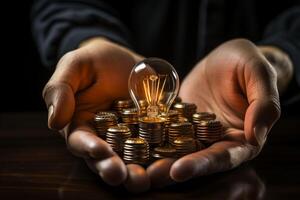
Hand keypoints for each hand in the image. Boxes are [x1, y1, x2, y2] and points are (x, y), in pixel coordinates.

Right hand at [43, 38, 149, 192]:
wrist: (125, 59)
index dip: (89, 148)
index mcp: (82, 125)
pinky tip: (169, 161)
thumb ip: (60, 89)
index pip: (81, 142)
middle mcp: (105, 138)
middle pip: (107, 159)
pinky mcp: (152, 134)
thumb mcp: (75, 65)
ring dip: (138, 172)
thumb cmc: (95, 61)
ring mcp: (130, 139)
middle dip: (114, 169)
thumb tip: (55, 122)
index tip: (99, 151)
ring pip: (132, 160)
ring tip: (145, 179)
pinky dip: (162, 156)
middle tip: (124, 176)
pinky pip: (157, 146)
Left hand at [147, 39, 285, 186]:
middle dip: (172, 169)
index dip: (203, 164)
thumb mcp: (258, 73)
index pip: (224, 156)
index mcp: (242, 137)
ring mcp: (196, 133)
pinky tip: (130, 142)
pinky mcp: (179, 123)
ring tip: (135, 168)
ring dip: (157, 160)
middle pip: (196, 159)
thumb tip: (256, 135)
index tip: (179, 170)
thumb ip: (264, 103)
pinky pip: (164, 131)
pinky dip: (149, 139)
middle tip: (149, 176)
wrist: (225, 57)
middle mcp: (217, 141)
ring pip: (177, 150)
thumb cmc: (246, 63)